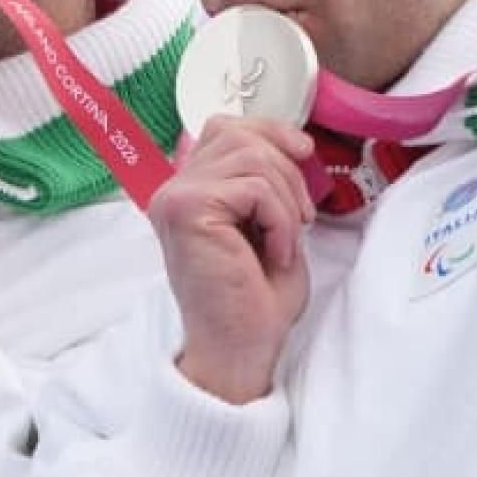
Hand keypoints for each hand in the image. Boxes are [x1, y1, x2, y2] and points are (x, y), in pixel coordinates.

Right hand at [154, 119, 315, 404]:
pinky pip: (254, 187)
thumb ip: (264, 178)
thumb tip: (291, 140)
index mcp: (188, 189)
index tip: (303, 151)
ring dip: (286, 200)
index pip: (224, 127)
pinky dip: (280, 220)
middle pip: (240, 135)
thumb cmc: (255, 298)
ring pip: (251, 157)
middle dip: (287, 171)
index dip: (269, 130)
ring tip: (287, 241)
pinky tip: (276, 254)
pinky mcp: (187, 211)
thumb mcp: (267, 222)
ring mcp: (175, 198)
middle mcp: (173, 189)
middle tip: (302, 219)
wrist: (241, 349)